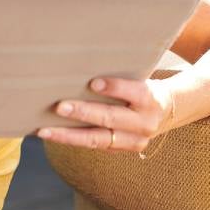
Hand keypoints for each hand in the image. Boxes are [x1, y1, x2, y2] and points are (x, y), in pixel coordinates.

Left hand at [37, 77, 173, 153]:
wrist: (165, 111)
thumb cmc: (141, 86)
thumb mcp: (140, 76)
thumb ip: (121, 72)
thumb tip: (85, 59)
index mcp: (150, 99)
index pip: (134, 92)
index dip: (114, 87)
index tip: (93, 83)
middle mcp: (144, 123)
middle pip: (111, 118)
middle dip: (83, 113)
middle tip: (59, 107)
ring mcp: (134, 141)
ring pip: (98, 139)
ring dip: (69, 135)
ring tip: (45, 130)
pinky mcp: (122, 150)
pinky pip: (94, 146)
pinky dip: (71, 140)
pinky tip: (51, 134)